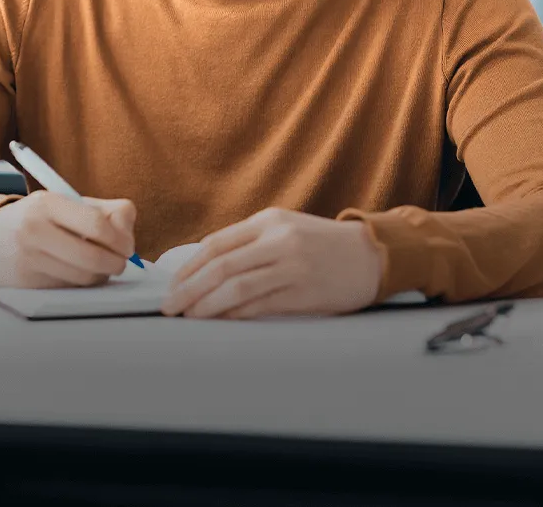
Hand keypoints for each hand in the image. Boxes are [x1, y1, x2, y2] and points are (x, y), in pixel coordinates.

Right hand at [0, 191, 136, 287]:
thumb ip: (106, 211)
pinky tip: (80, 272)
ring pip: (84, 277)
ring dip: (102, 276)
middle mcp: (36, 230)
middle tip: (121, 262)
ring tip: (102, 266)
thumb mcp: (67, 202)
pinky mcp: (28, 283)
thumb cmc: (40, 217)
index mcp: (48, 203)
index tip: (128, 246)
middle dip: (116, 263)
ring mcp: (30, 259)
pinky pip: (70, 287)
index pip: (96, 224)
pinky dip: (83, 283)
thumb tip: (128, 239)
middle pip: (93, 256)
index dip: (120, 238)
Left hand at [160, 208, 383, 319]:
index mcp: (269, 221)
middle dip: (189, 289)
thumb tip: (207, 269)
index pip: (217, 244)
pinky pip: (260, 306)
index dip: (189, 267)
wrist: (371, 255)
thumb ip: (250, 243)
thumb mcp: (285, 229)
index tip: (173, 285)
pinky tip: (221, 322)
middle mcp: (278, 240)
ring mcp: (291, 266)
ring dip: (207, 306)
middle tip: (170, 307)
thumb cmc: (323, 244)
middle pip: (221, 266)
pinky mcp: (303, 292)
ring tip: (189, 318)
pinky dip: (235, 315)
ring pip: (236, 288)